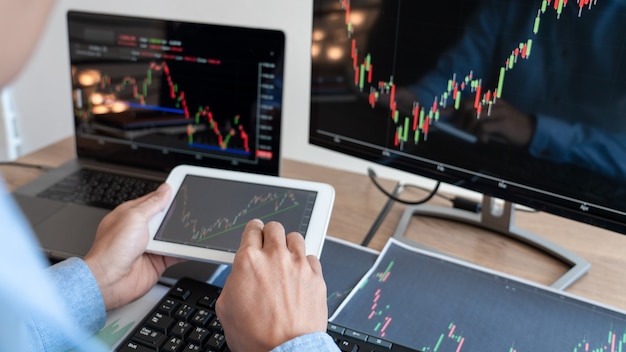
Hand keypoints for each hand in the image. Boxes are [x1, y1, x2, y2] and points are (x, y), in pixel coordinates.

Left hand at [84, 183, 183, 310]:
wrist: (108, 282)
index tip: (184, 190)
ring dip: (181, 234)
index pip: (154, 200)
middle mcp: (140, 230)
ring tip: (193, 229)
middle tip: (193, 211)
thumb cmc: (111, 250)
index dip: (168, 195)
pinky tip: (191, 247)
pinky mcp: (157, 261)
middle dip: (178, 216)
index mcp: (131, 214)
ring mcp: (149, 246)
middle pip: (166, 218)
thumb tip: (165, 190)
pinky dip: (184, 251)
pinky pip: (176, 253)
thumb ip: (153, 204)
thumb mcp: (134, 217)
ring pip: (172, 236)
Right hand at [216, 220, 327, 351]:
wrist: (284, 351)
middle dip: (270, 235)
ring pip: (295, 237)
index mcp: (248, 261)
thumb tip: (239, 275)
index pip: (252, 229)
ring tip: (286, 259)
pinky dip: (305, 264)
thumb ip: (233, 281)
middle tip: (269, 247)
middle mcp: (275, 257)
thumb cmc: (255, 336)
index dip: (253, 231)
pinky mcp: (316, 276)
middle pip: (274, 228)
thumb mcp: (225, 308)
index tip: (255, 233)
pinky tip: (300, 275)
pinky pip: (312, 257)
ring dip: (289, 246)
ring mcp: (298, 265)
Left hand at [453, 98, 534, 145]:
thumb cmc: (508, 127)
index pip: (465, 101)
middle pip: (466, 106)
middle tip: (462, 130)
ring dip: (469, 128)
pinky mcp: (503, 121)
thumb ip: (477, 118)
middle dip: (459, 119)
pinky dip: (480, 136)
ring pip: (473, 115)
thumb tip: (456, 123)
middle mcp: (492, 102)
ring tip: (476, 136)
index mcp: (488, 99)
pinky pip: (483, 127)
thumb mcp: (491, 119)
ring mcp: (499, 110)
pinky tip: (484, 140)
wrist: (531, 130)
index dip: (450, 108)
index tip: (438, 114)